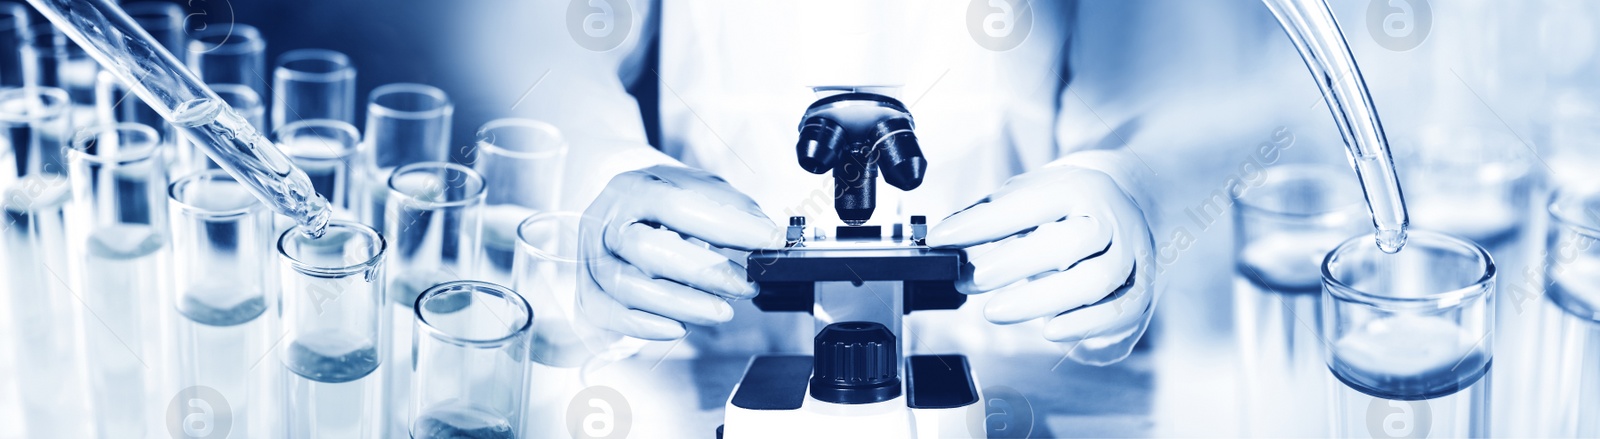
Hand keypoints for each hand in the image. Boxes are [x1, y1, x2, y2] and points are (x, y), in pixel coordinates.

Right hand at [577, 165, 782, 339]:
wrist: (619, 211)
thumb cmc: (662, 203)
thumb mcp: (698, 189)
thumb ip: (731, 207)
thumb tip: (766, 234)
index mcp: (633, 187)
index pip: (677, 204)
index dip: (726, 225)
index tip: (767, 240)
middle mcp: (606, 221)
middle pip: (647, 250)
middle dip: (704, 273)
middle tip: (744, 286)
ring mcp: (593, 259)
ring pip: (629, 288)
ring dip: (683, 305)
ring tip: (722, 311)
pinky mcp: (588, 291)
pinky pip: (610, 315)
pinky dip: (646, 326)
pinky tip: (679, 327)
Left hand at [925, 165, 1155, 364]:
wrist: (1132, 206)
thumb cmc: (1067, 206)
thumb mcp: (1031, 194)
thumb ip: (990, 213)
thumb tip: (944, 236)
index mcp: (1082, 186)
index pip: (1030, 204)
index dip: (982, 224)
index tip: (942, 240)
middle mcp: (1114, 219)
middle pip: (1067, 243)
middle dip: (1012, 264)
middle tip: (969, 279)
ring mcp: (1133, 257)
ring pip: (1094, 282)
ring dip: (1039, 300)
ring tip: (994, 310)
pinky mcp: (1140, 293)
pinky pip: (1115, 314)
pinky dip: (1080, 325)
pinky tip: (1048, 330)